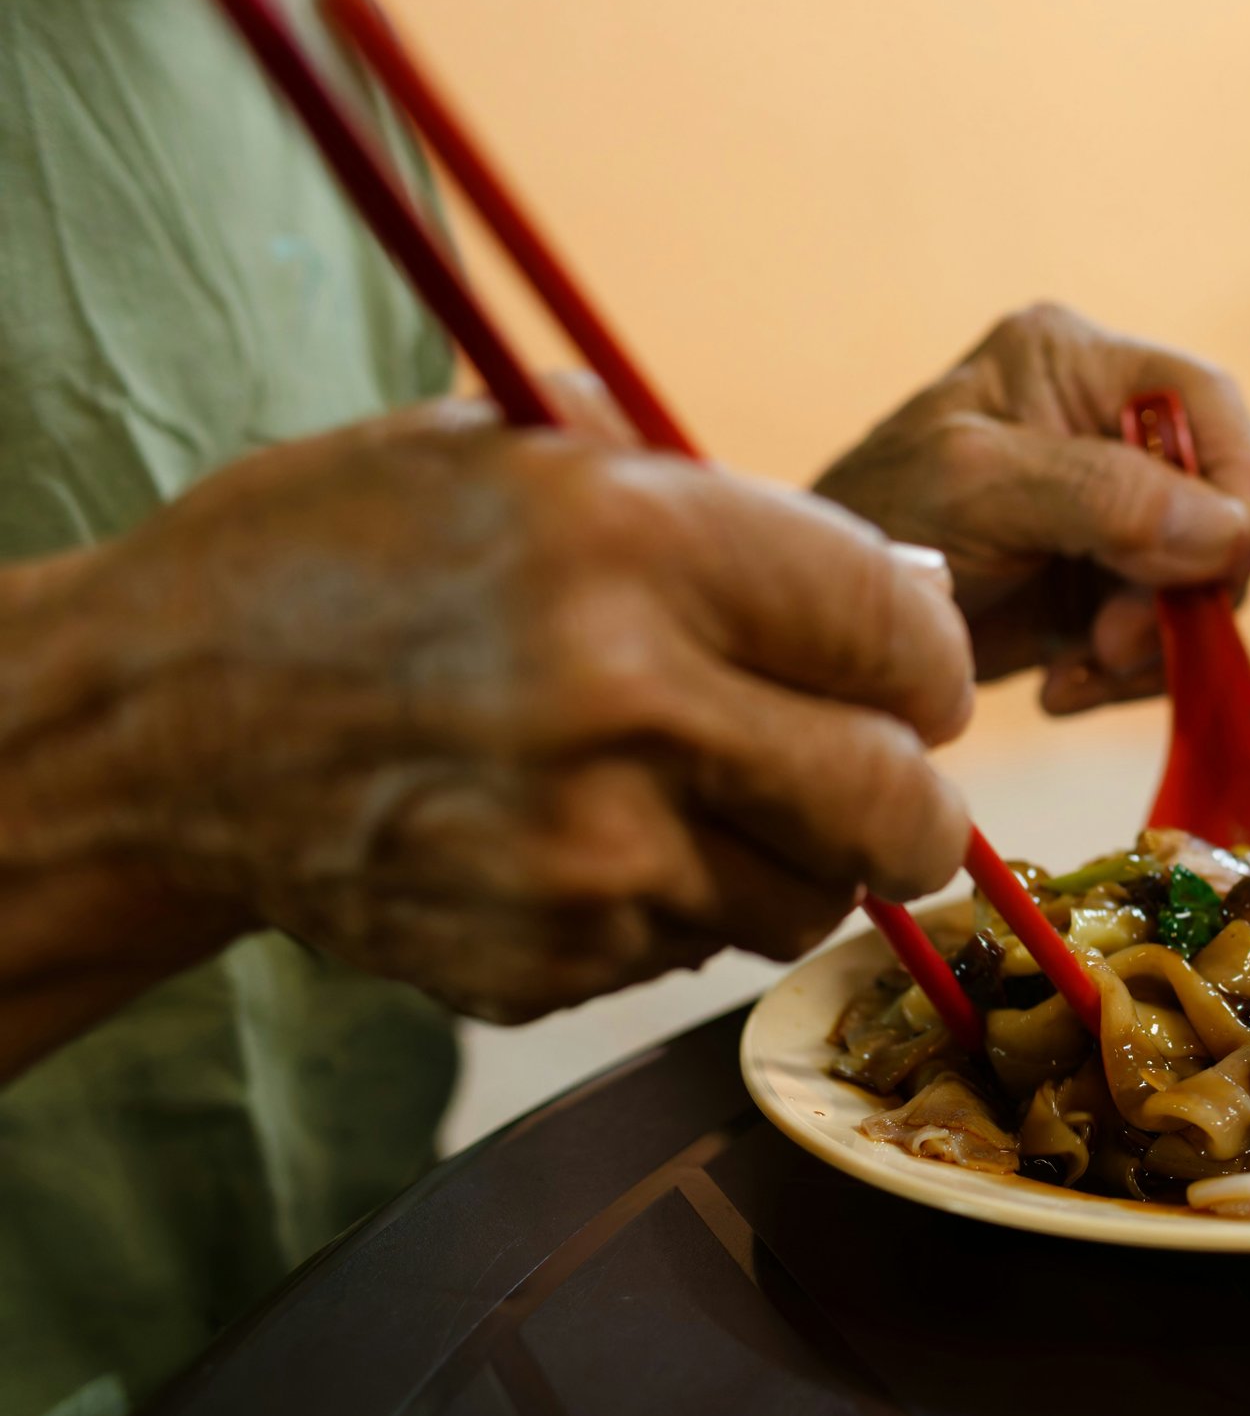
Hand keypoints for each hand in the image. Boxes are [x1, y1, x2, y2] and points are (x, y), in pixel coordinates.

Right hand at [4, 396, 975, 1025]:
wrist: (150, 726)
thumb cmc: (339, 562)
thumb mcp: (515, 454)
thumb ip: (726, 508)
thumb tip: (908, 584)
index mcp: (639, 548)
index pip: (905, 637)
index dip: (932, 662)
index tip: (912, 674)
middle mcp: (629, 707)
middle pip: (900, 806)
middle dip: (910, 798)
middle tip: (872, 774)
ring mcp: (587, 856)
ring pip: (807, 896)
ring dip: (788, 856)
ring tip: (692, 791)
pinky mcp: (545, 961)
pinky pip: (692, 949)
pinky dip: (673, 905)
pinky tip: (586, 837)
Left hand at [816, 303, 1249, 712]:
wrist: (812, 629)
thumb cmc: (875, 524)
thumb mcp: (976, 488)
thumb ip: (1099, 493)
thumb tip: (1224, 529)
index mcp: (1077, 361)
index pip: (1208, 404)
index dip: (1234, 487)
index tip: (1206, 570)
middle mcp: (1104, 425)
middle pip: (1217, 502)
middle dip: (1180, 586)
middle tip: (1114, 644)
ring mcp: (1106, 512)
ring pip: (1199, 579)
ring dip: (1153, 644)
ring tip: (1079, 670)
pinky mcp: (1099, 586)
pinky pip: (1163, 632)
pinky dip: (1126, 672)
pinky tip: (1064, 684)